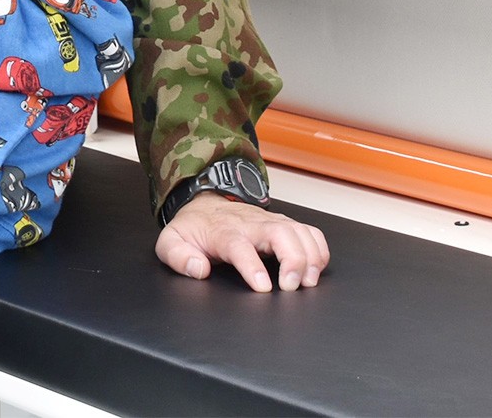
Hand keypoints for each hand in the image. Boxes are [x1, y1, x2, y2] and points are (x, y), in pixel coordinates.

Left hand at [155, 195, 329, 292]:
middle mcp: (251, 224)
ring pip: (299, 231)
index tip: (264, 287)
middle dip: (293, 260)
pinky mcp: (284, 224)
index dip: (252, 266)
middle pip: (280, 233)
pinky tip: (317, 268)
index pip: (239, 246)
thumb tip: (198, 270)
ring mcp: (271, 222)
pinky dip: (319, 249)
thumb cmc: (193, 229)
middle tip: (293, 287)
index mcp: (223, 232)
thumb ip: (178, 257)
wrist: (205, 204)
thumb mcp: (171, 242)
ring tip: (308, 282)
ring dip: (310, 256)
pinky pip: (310, 232)